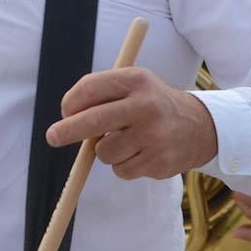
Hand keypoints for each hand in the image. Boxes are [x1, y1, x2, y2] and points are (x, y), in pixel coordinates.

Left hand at [46, 67, 217, 179]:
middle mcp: (145, 105)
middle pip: (94, 121)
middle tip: (52, 137)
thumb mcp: (134, 86)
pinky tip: (139, 153)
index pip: (91, 88)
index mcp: (136, 80)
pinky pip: (121, 170)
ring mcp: (153, 135)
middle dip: (67, 131)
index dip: (72, 102)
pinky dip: (122, 165)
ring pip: (105, 151)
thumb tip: (67, 120)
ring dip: (106, 151)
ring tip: (125, 142)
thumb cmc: (152, 105)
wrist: (198, 127)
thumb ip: (103, 96)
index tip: (65, 112)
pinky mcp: (157, 161)